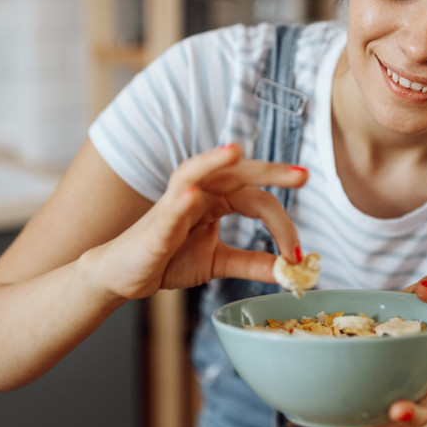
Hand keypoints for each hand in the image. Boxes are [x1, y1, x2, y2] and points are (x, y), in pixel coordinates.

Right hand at [97, 143, 307, 299]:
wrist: (124, 275)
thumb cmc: (167, 259)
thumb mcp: (217, 262)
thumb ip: (252, 263)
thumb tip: (290, 270)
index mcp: (217, 200)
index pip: (257, 200)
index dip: (283, 224)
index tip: (299, 255)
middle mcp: (199, 193)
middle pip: (236, 173)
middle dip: (269, 171)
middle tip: (302, 176)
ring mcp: (174, 204)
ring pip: (196, 173)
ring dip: (214, 161)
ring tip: (235, 151)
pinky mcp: (155, 224)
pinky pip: (169, 207)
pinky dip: (181, 199)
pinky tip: (192, 194)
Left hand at [389, 278, 426, 426]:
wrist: (357, 372)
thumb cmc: (389, 333)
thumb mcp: (402, 306)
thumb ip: (419, 293)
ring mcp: (418, 401)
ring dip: (420, 408)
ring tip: (406, 403)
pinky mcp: (396, 416)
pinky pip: (401, 420)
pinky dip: (404, 415)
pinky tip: (395, 410)